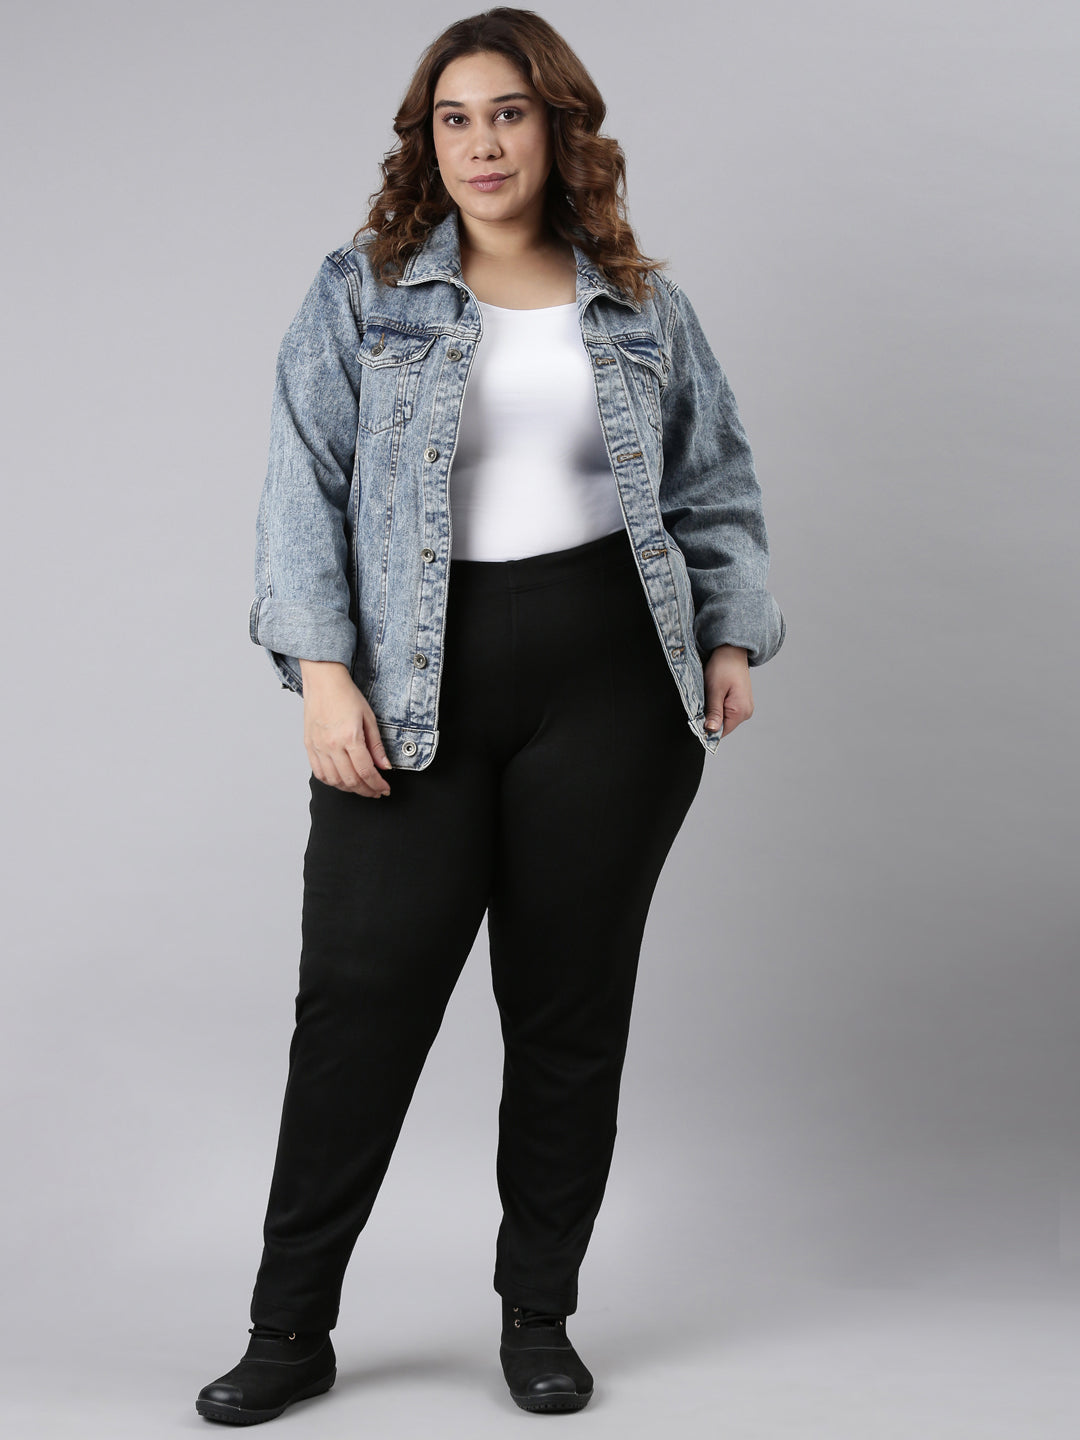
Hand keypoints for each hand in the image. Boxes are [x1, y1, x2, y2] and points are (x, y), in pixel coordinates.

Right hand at [298, 660, 392, 796]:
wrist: (323, 681)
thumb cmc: (346, 695)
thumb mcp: (369, 718)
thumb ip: (376, 745)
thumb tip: (384, 767)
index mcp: (350, 737)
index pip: (366, 772)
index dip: (377, 785)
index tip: (385, 789)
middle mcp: (332, 745)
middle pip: (351, 780)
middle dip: (367, 791)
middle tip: (376, 792)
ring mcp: (318, 747)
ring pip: (334, 781)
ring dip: (350, 789)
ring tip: (362, 788)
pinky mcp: (309, 746)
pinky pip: (319, 773)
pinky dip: (332, 782)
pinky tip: (342, 781)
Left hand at [703, 645, 752, 738]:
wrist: (732, 651)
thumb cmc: (723, 666)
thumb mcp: (715, 690)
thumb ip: (714, 712)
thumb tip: (711, 730)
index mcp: (741, 711)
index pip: (721, 732)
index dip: (707, 727)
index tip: (698, 716)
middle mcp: (746, 712)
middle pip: (722, 726)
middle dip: (710, 717)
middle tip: (704, 700)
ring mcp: (745, 708)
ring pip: (724, 718)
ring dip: (714, 710)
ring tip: (711, 694)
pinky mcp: (741, 703)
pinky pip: (727, 711)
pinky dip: (718, 705)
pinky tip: (716, 693)